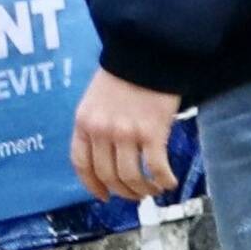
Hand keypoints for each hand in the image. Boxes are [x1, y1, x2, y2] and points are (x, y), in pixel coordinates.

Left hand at [71, 68, 180, 199]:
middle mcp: (101, 131)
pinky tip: (169, 182)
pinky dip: (163, 180)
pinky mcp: (151, 132)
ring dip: (143, 190)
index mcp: (83, 122)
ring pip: (131, 177)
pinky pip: (156, 168)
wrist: (146, 53)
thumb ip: (96, 124)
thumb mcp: (96, 99)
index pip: (81, 164)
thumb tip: (105, 154)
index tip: (103, 196)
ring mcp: (125, 133)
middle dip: (123, 191)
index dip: (92, 185)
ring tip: (153, 190)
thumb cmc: (124, 74)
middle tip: (136, 195)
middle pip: (107, 175)